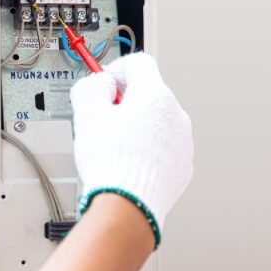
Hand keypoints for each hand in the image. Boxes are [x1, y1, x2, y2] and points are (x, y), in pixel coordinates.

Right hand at [69, 54, 194, 245]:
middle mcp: (176, 115)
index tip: (105, 84)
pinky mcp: (183, 165)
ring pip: (158, 122)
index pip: (139, 64)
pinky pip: (165, 147)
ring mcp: (183, 141)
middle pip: (149, 93)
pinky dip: (149, 150)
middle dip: (126, 101)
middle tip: (104, 118)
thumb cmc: (110, 163)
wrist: (129, 206)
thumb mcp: (87, 114)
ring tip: (116, 146)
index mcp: (155, 96)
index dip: (117, 69)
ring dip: (139, 127)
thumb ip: (90, 87)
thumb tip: (99, 83)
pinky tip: (130, 163)